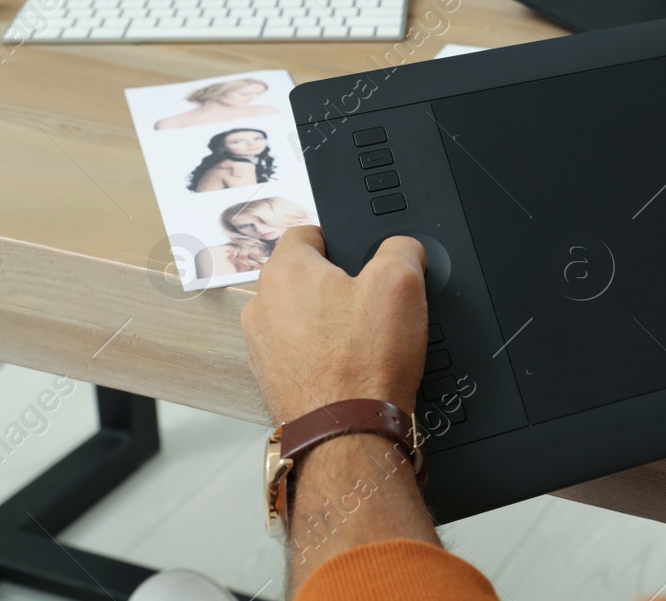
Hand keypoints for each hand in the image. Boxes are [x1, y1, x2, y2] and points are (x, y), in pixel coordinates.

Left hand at [240, 226, 428, 424]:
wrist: (346, 433)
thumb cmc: (363, 364)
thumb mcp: (402, 282)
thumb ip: (402, 248)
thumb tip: (403, 247)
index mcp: (285, 271)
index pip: (307, 232)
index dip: (341, 240)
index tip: (362, 258)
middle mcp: (262, 306)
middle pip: (304, 277)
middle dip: (337, 285)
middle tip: (372, 304)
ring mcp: (262, 346)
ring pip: (300, 316)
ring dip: (328, 323)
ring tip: (363, 341)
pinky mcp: (271, 379)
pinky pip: (299, 352)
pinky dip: (320, 355)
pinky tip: (350, 367)